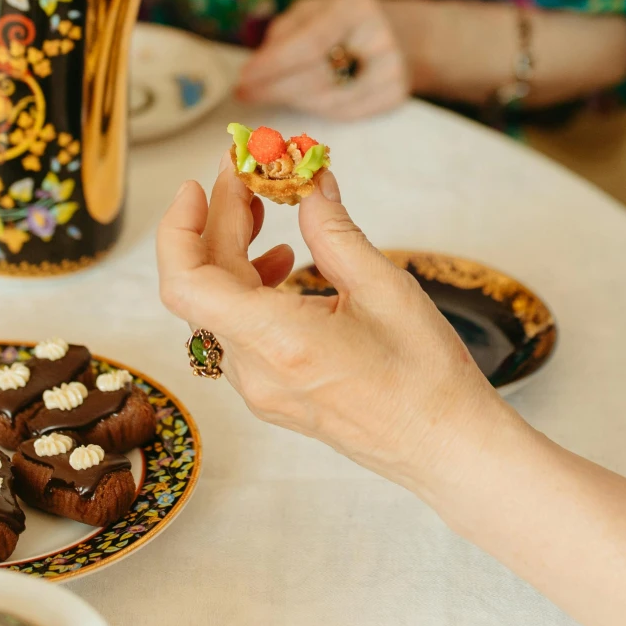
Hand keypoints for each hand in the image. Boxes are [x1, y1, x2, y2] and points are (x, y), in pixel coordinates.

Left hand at [155, 167, 495, 483]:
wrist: (446, 447)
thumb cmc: (426, 377)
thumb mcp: (386, 288)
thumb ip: (334, 232)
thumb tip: (309, 186)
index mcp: (280, 342)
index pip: (187, 283)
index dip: (179, 228)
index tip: (201, 185)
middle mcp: (258, 372)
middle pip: (204, 287)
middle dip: (217, 224)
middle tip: (247, 178)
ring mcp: (262, 390)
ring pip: (216, 310)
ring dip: (229, 256)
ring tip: (263, 215)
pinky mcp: (274, 396)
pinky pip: (238, 334)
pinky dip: (245, 290)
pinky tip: (280, 265)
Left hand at [233, 0, 413, 117]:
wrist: (414, 37)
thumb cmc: (351, 20)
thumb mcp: (320, 8)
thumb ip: (288, 30)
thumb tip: (257, 67)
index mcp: (357, 7)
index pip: (309, 42)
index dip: (274, 63)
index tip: (244, 78)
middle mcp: (380, 38)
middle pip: (317, 75)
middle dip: (275, 86)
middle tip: (245, 93)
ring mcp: (393, 71)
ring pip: (327, 100)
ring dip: (291, 100)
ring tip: (267, 93)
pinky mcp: (397, 97)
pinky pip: (344, 112)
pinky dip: (316, 109)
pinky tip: (300, 100)